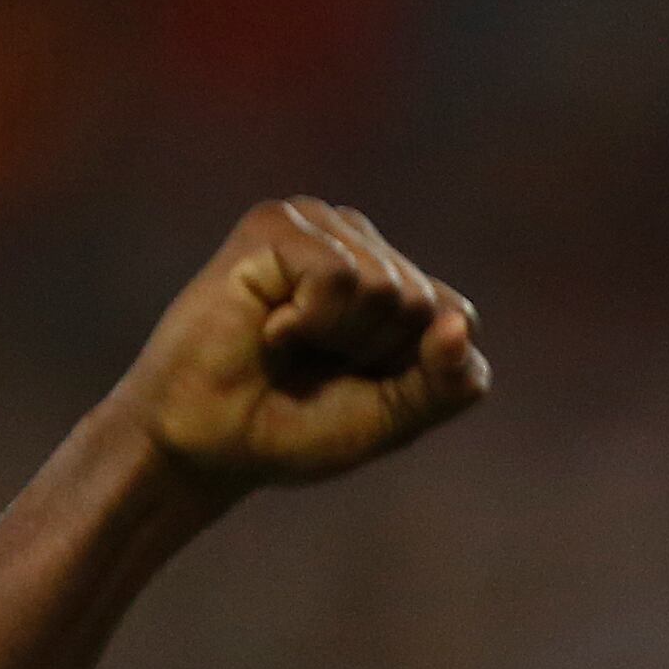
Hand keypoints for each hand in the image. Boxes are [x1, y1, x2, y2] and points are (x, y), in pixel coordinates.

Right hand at [114, 199, 488, 498]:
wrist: (209, 443)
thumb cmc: (294, 428)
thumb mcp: (392, 418)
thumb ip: (444, 383)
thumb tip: (459, 326)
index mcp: (399, 283)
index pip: (458, 316)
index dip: (416, 372)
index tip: (358, 383)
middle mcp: (362, 244)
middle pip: (425, 302)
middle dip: (375, 354)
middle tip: (314, 363)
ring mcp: (319, 227)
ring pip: (386, 285)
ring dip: (340, 338)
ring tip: (289, 342)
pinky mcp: (276, 225)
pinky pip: (338, 275)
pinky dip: (309, 320)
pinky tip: (270, 326)